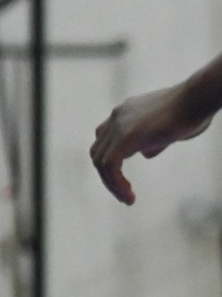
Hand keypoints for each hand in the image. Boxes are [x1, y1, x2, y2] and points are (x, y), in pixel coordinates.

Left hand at [92, 84, 215, 204]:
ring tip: (127, 198)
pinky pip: (109, 164)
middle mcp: (117, 116)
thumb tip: (145, 153)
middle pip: (98, 151)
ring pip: (100, 160)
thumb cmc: (192, 111)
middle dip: (108, 176)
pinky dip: (115, 183)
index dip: (111, 162)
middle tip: (125, 194)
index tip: (124, 180)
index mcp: (126, 113)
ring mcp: (119, 124)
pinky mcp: (126, 136)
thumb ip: (153, 140)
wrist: (198, 98)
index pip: (105, 140)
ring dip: (111, 183)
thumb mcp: (169, 128)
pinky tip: (130, 196)